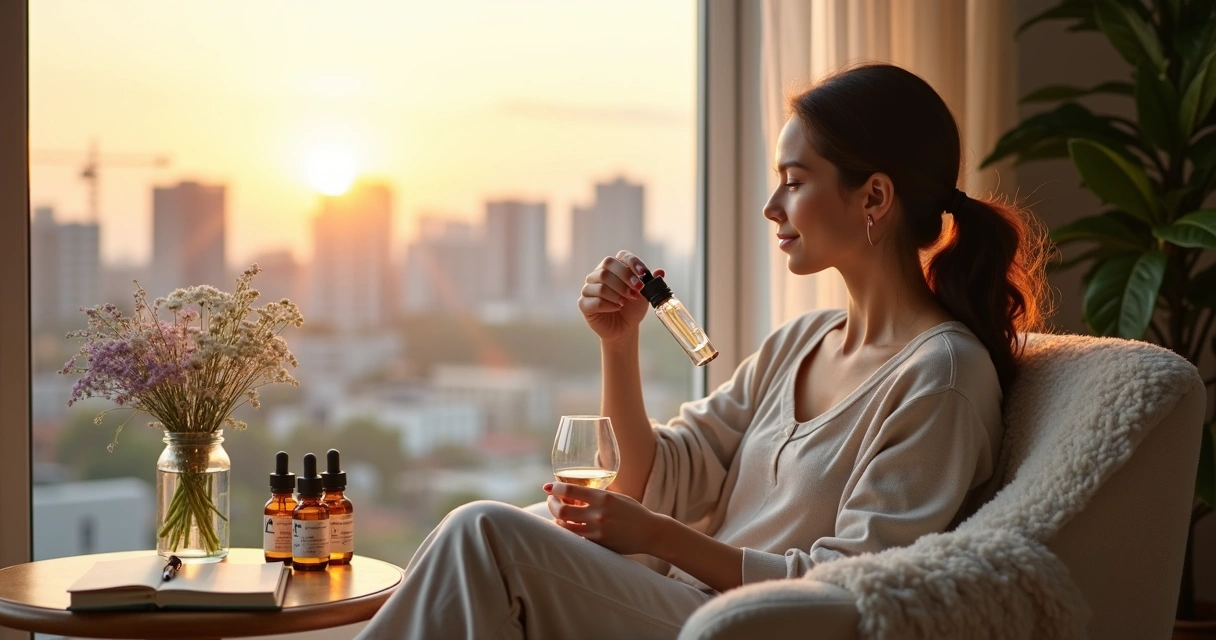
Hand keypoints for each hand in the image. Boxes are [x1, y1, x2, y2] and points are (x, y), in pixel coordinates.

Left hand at [543, 482, 665, 556]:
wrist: (650, 532)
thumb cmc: (633, 511)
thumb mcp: (616, 497)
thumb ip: (597, 496)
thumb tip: (573, 494)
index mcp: (603, 497)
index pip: (571, 490)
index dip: (555, 488)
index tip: (547, 487)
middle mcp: (599, 513)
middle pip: (563, 510)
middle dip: (552, 504)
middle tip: (551, 501)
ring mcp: (597, 530)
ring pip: (566, 526)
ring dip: (558, 519)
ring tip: (558, 515)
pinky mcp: (598, 543)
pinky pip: (576, 537)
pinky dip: (568, 531)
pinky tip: (568, 526)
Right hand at [578, 251, 664, 343]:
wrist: (624, 328)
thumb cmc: (632, 308)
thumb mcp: (645, 295)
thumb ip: (650, 282)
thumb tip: (660, 272)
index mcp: (614, 267)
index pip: (620, 256)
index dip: (632, 263)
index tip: (643, 274)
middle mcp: (598, 274)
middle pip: (607, 266)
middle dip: (625, 278)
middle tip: (637, 290)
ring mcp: (589, 288)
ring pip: (601, 283)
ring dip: (618, 292)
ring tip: (626, 301)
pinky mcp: (584, 303)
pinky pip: (594, 300)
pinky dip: (609, 304)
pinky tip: (617, 308)